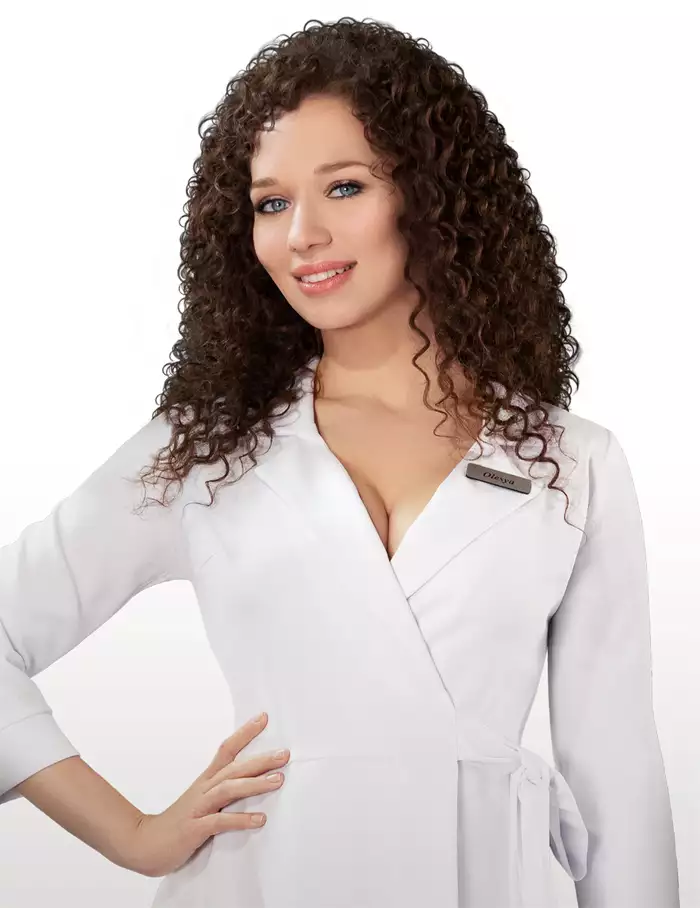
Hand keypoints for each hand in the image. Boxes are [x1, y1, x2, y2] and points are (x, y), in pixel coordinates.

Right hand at [127, 712, 287, 877]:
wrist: (143, 844)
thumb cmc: (179, 823)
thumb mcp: (202, 801)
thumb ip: (223, 791)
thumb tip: (251, 781)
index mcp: (206, 781)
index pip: (226, 750)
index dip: (244, 733)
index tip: (264, 718)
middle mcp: (204, 790)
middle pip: (234, 768)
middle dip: (261, 759)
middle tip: (285, 754)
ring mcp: (198, 808)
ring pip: (228, 789)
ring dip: (255, 784)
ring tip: (279, 780)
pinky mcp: (194, 829)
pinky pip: (220, 822)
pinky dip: (240, 819)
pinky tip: (260, 820)